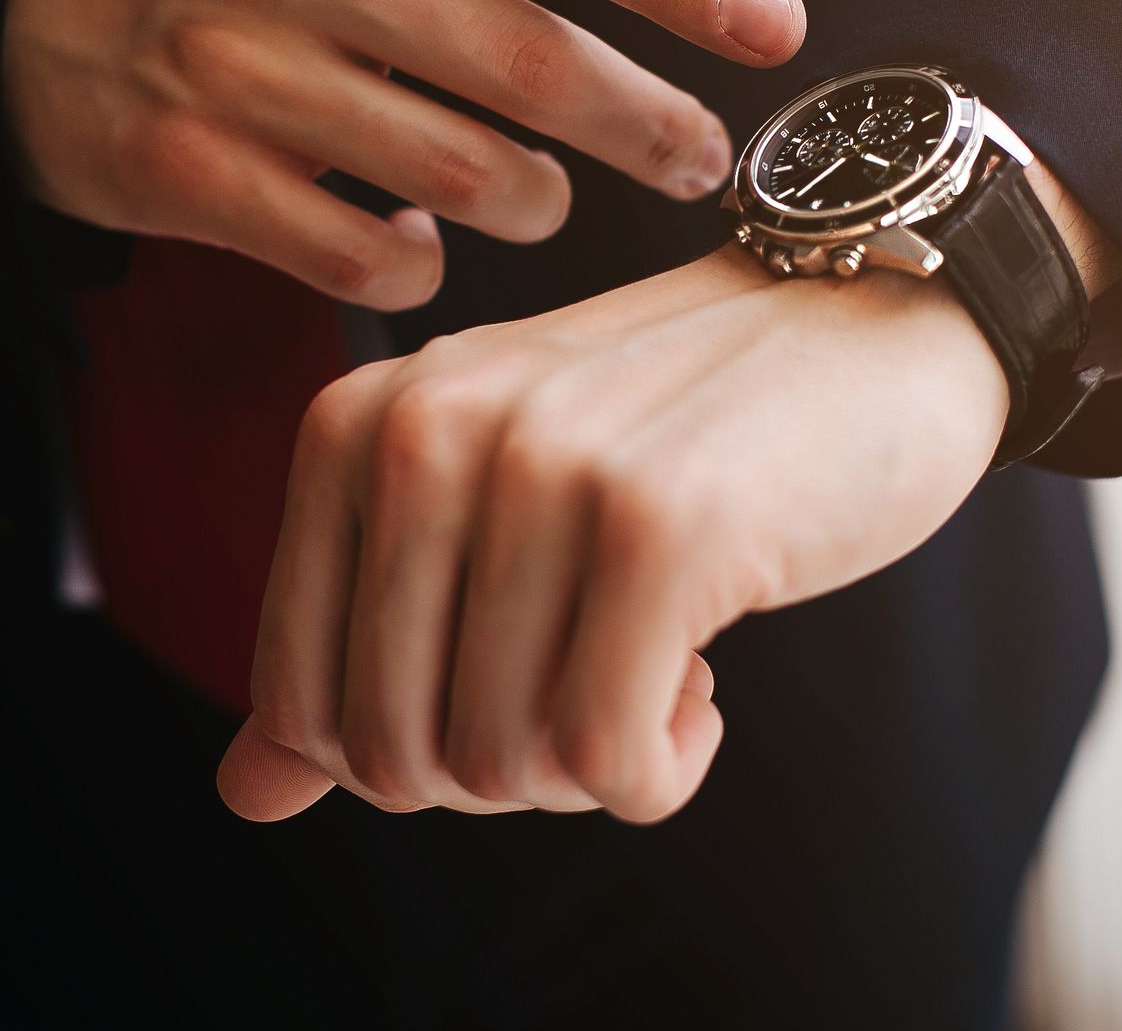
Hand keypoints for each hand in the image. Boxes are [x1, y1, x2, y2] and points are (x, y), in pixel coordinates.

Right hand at [5, 0, 805, 309]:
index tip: (776, 24)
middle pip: (522, 55)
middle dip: (643, 121)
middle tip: (699, 159)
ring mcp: (228, 65)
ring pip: (453, 170)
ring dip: (536, 202)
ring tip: (549, 201)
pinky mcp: (180, 174)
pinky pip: (352, 251)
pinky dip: (415, 261)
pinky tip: (425, 247)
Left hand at [215, 242, 1013, 822]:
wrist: (875, 322)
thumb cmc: (674, 433)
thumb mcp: (494, 510)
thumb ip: (363, 644)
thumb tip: (245, 800)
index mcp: (359, 424)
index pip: (304, 708)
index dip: (410, 759)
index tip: (510, 694)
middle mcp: (427, 431)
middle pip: (397, 755)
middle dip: (505, 777)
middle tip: (595, 693)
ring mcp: (543, 468)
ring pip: (501, 766)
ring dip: (592, 770)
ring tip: (660, 669)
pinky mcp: (662, 523)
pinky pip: (606, 762)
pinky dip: (660, 775)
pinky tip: (703, 692)